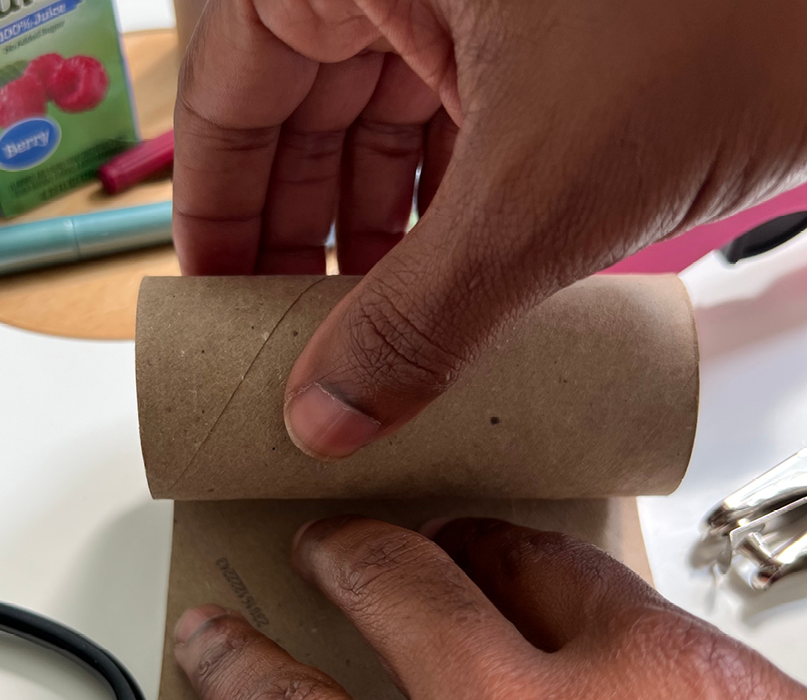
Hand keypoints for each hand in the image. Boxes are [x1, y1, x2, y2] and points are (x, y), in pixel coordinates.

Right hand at [173, 0, 806, 457]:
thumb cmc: (730, 10)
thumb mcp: (539, 189)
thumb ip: (421, 317)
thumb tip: (331, 414)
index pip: (228, 92)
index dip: (214, 207)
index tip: (214, 298)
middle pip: (301, 120)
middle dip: (296, 240)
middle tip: (286, 341)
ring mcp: (474, 3)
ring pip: (380, 132)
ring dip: (371, 241)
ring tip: (364, 339)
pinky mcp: (537, 39)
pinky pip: (454, 133)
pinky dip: (441, 215)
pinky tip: (442, 291)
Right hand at [173, 517, 805, 699]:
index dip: (245, 671)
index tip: (215, 638)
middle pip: (410, 596)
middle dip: (353, 560)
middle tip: (327, 546)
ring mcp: (657, 693)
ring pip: (529, 565)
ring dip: (465, 548)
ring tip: (435, 543)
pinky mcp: (731, 677)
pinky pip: (620, 594)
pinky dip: (562, 582)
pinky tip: (549, 592)